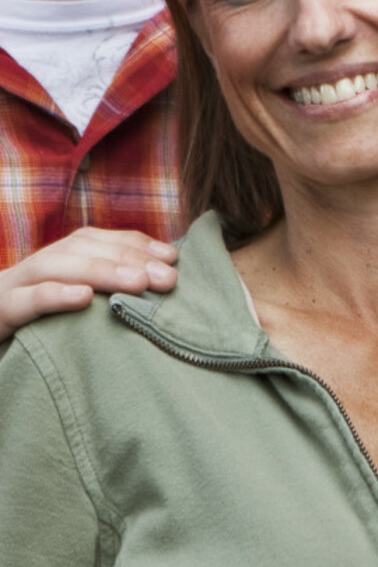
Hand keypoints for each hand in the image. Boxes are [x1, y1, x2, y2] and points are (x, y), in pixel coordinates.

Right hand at [0, 229, 178, 341]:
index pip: (101, 240)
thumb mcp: (77, 304)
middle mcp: (39, 265)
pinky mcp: (0, 311)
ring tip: (138, 282)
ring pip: (55, 267)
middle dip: (129, 259)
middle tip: (167, 277)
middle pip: (83, 248)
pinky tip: (84, 297)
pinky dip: (55, 295)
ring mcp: (14, 285)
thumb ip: (109, 290)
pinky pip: (24, 300)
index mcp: (59, 258)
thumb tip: (161, 282)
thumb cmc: (40, 326)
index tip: (172, 258)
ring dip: (101, 271)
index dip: (138, 245)